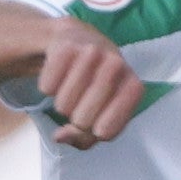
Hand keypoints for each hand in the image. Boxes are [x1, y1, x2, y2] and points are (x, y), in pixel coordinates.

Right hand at [27, 11, 148, 149]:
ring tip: (72, 89)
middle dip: (76, 118)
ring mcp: (91, 52)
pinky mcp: (65, 46)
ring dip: (61, 104)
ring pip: (63, 105)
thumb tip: (60, 136)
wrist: (79, 42)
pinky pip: (47, 87)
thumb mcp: (101, 113)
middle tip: (81, 103)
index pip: (106, 131)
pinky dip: (48, 87)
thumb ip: (84, 138)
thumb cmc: (95, 86)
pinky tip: (60, 75)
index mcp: (133, 87)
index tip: (96, 122)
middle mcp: (117, 65)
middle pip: (82, 120)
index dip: (94, 132)